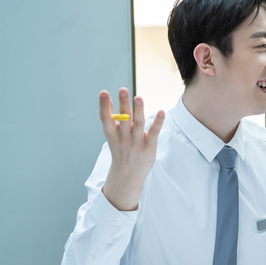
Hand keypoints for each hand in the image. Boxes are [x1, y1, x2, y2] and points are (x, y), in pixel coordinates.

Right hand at [100, 88, 164, 210]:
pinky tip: (161, 112)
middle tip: (123, 89)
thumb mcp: (113, 136)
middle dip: (123, 104)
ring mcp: (136, 143)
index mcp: (112, 135)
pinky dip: (157, 122)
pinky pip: (153, 132)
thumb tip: (107, 98)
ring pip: (138, 123)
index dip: (104, 105)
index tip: (103, 92)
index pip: (106, 118)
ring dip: (138, 110)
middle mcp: (123, 138)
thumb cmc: (121, 150)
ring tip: (138, 97)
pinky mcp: (149, 147)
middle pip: (124, 118)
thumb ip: (112, 118)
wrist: (128, 175)